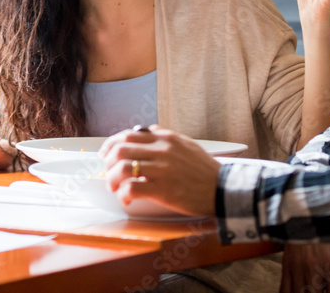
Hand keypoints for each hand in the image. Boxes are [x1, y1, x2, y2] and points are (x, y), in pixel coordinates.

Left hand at [99, 126, 218, 216]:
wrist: (223, 189)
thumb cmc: (205, 170)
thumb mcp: (187, 144)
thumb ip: (166, 136)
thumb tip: (147, 130)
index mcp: (166, 138)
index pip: (129, 134)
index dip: (112, 144)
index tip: (106, 154)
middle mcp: (162, 150)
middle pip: (121, 149)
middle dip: (108, 162)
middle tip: (108, 172)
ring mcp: (162, 169)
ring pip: (123, 167)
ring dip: (112, 179)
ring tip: (115, 188)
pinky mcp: (163, 189)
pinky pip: (133, 188)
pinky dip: (124, 195)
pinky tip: (127, 200)